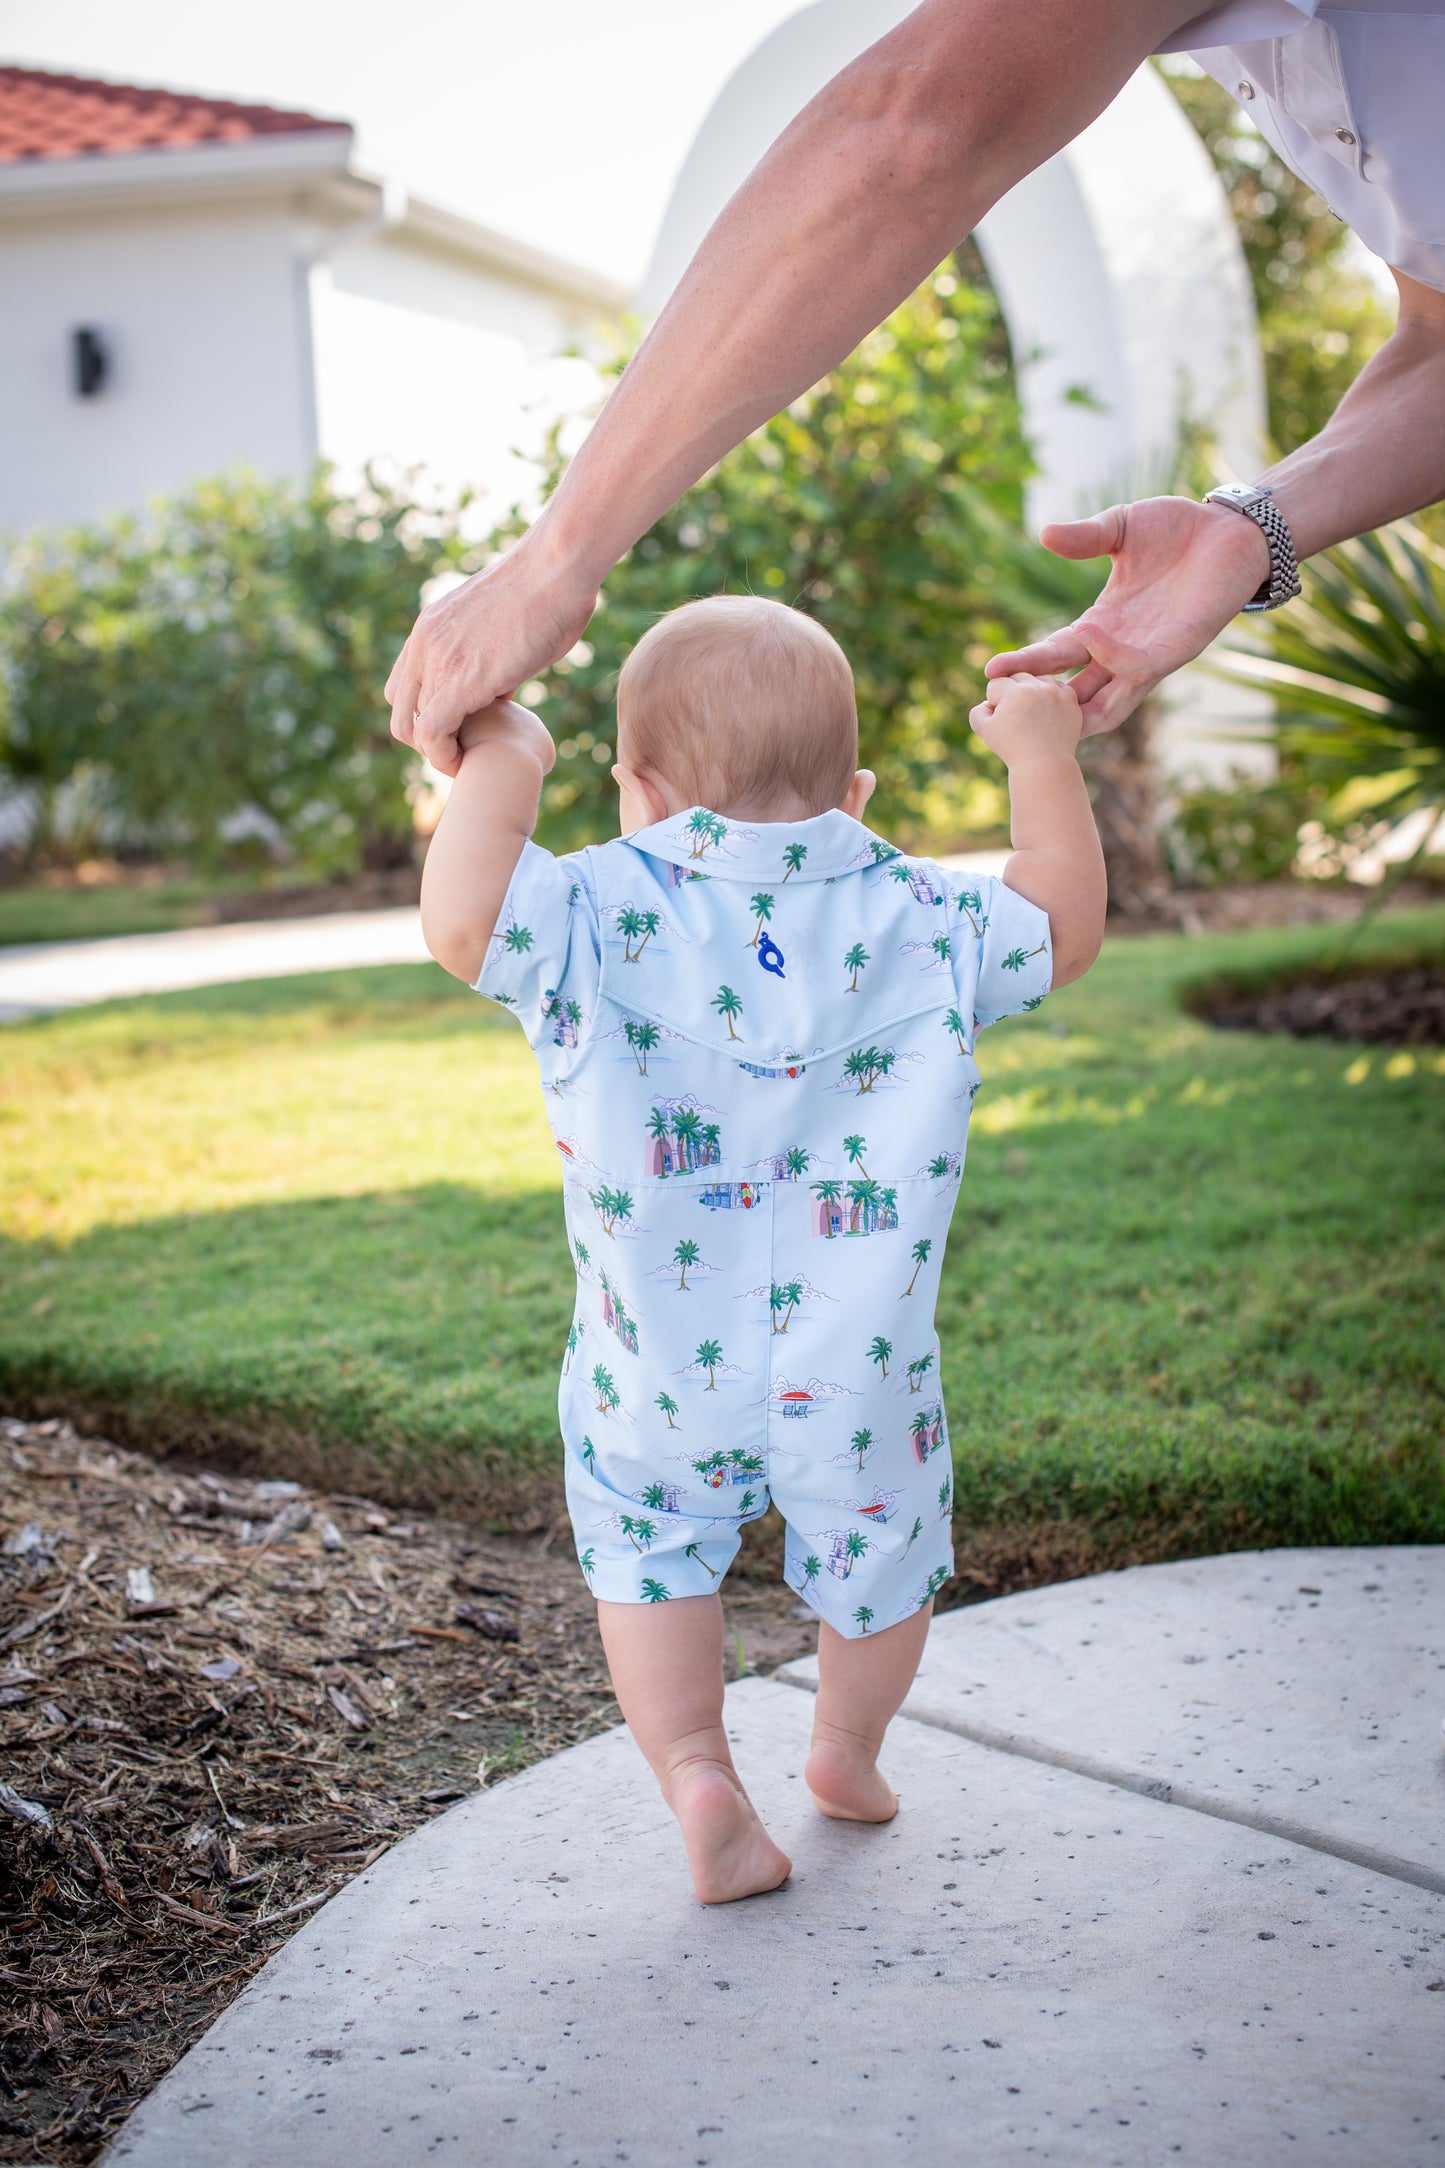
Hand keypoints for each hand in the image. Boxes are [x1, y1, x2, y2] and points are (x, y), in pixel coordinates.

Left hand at [387, 534, 596, 778]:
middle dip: (429, 742)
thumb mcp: (507, 628)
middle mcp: (425, 643)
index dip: (427, 717)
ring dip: (441, 753)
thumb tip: (500, 682)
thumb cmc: (551, 591)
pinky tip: (467, 763)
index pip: (403, 687)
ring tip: (470, 761)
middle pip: (401, 713)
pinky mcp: (460, 680)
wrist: (556, 568)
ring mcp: (439, 660)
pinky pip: (432, 733)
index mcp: (431, 628)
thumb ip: (492, 656)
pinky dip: (444, 757)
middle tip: (464, 751)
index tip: (461, 730)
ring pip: (415, 729)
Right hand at [969, 672, 1082, 767]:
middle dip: (1013, 694)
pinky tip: (1046, 715)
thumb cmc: (1012, 749)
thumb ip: (978, 710)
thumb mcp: (984, 730)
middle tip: (1017, 719)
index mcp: (1014, 691)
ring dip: (1033, 692)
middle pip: (1017, 678)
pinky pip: (1057, 688)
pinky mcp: (1071, 700)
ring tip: (1032, 716)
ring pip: (1038, 680)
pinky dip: (1051, 697)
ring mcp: (1056, 692)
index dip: (994, 703)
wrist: (1044, 765)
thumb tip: (989, 702)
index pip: (996, 684)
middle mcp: (1037, 687)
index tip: (1002, 722)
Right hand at [984, 496, 1271, 732]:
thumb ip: (1085, 538)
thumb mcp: (1120, 528)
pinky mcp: (1179, 648)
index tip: (991, 669)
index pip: (1058, 653)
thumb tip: (1044, 533)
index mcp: (1104, 624)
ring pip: (1109, 699)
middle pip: (1074, 686)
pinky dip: (1112, 656)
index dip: (1027, 663)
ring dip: (1074, 701)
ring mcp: (1151, 653)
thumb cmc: (1179, 528)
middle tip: (999, 696)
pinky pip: (1139, 666)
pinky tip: (1086, 632)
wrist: (1232, 527)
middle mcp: (1123, 648)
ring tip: (1036, 693)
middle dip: (1039, 694)